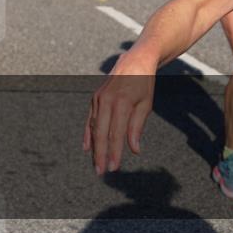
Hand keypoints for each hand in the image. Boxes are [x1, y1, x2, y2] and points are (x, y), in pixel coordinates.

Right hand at [83, 53, 156, 174]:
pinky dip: (88, 134)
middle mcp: (106, 101)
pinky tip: (87, 147)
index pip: (116, 134)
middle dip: (100, 154)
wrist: (134, 61)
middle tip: (101, 172)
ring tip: (96, 164)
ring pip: (94, 127)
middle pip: (101, 133)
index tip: (114, 168)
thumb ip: (137, 127)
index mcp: (121, 103)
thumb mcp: (146, 104)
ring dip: (94, 147)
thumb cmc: (143, 84)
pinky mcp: (95, 98)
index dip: (114, 152)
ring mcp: (98, 99)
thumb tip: (134, 150)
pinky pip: (90, 119)